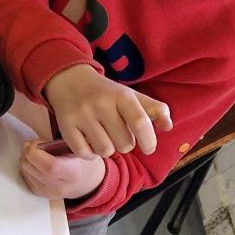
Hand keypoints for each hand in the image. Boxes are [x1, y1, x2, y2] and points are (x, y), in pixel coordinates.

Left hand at [19, 138, 106, 200]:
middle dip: (28, 152)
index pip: (49, 166)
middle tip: (34, 145)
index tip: (35, 143)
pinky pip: (25, 177)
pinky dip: (28, 167)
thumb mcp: (80, 149)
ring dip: (26, 159)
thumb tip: (37, 144)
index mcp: (73, 173)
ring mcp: (49, 192)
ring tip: (37, 154)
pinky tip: (37, 163)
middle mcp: (60, 186)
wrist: (86, 183)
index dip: (36, 152)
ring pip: (25, 171)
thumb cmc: (83, 162)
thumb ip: (60, 145)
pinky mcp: (40, 194)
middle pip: (31, 168)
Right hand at [45, 63, 172, 159]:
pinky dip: (90, 153)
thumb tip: (168, 126)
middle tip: (118, 133)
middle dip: (125, 144)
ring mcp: (82, 115)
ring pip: (105, 151)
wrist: (70, 81)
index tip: (148, 148)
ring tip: (104, 136)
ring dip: (108, 149)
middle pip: (124, 143)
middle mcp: (101, 104)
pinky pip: (85, 154)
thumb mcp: (132, 96)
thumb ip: (155, 109)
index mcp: (122, 96)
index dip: (149, 141)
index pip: (140, 123)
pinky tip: (89, 141)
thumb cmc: (107, 94)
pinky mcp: (66, 127)